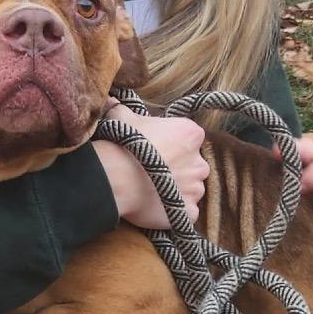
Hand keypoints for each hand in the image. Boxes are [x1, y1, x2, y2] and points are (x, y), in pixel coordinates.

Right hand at [93, 102, 208, 227]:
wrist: (113, 179)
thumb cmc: (121, 145)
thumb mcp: (122, 116)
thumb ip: (125, 108)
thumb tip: (113, 101)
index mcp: (191, 134)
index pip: (190, 138)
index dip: (173, 144)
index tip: (157, 148)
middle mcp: (200, 162)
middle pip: (194, 165)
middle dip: (179, 168)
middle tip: (154, 171)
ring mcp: (196, 189)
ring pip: (192, 189)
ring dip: (177, 190)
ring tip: (153, 190)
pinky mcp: (188, 212)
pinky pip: (186, 212)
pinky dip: (175, 211)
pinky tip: (157, 207)